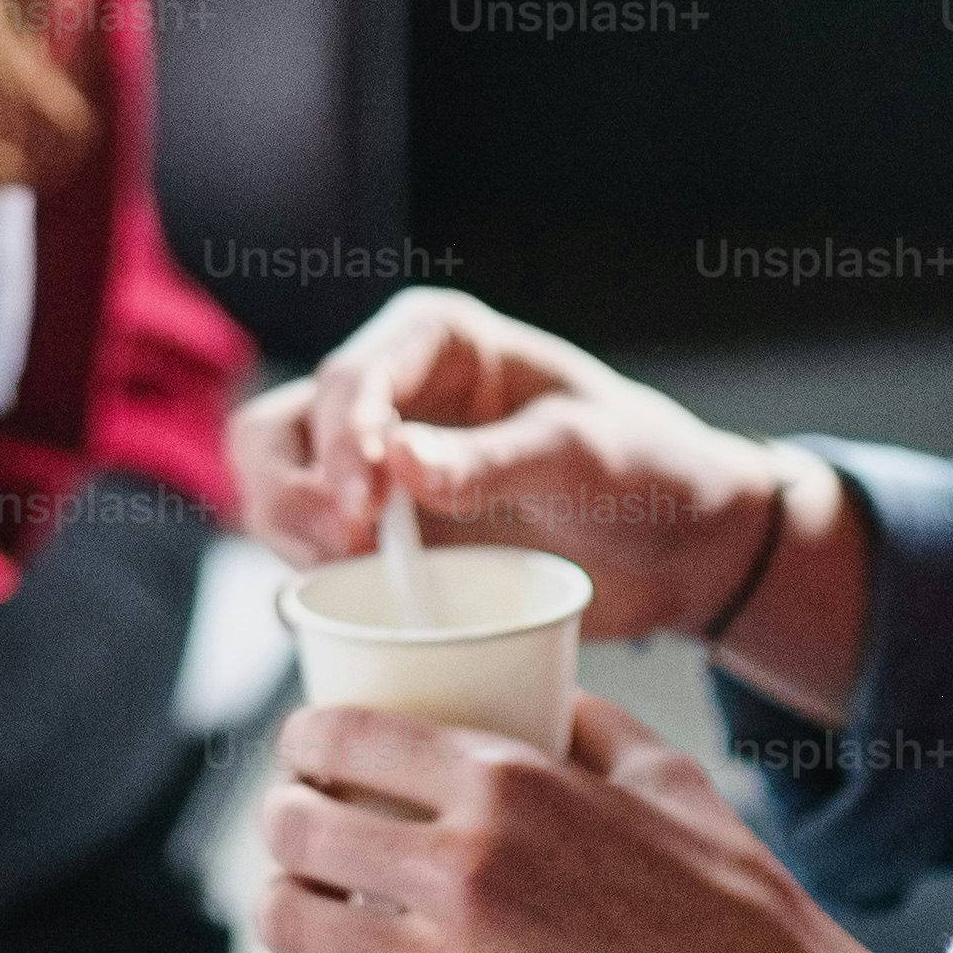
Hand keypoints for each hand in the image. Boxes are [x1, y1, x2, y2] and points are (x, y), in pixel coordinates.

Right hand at [229, 289, 785, 643]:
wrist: (679, 546)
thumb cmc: (644, 470)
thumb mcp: (584, 455)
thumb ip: (495, 460)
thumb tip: (399, 465)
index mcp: (436, 341)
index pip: (351, 379)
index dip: (341, 444)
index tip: (363, 514)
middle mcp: (389, 392)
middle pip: (280, 428)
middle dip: (290, 490)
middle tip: (340, 549)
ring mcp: (375, 467)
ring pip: (273, 489)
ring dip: (285, 535)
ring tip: (341, 581)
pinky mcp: (378, 536)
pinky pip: (305, 552)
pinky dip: (304, 581)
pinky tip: (344, 611)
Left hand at [258, 696, 912, 952]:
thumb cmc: (738, 913)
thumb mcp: (669, 779)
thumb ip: (583, 723)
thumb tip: (529, 690)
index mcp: (511, 784)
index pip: (342, 736)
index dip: (303, 742)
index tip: (305, 758)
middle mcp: (468, 872)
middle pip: (295, 829)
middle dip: (281, 823)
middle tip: (297, 834)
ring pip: (288, 927)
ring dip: (284, 911)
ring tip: (305, 912)